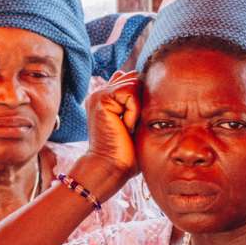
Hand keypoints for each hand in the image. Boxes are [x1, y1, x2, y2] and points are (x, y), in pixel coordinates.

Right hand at [84, 71, 140, 187]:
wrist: (111, 167)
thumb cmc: (126, 151)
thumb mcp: (136, 122)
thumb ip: (138, 101)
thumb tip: (147, 81)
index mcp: (107, 98)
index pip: (131, 80)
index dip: (141, 98)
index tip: (134, 123)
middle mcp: (100, 93)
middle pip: (135, 78)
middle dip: (141, 101)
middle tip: (129, 126)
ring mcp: (98, 95)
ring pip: (134, 82)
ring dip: (137, 107)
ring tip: (126, 126)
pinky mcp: (101, 99)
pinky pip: (130, 92)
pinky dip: (133, 111)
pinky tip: (125, 126)